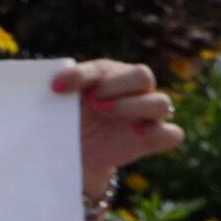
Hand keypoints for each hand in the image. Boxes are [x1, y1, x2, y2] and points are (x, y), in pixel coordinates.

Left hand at [56, 61, 180, 187]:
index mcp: (111, 77)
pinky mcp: (154, 138)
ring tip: (105, 114)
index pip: (103, 68)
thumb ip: (58, 93)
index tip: (56, 88)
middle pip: (143, 75)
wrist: (79, 152)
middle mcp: (135, 91)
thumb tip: (48, 89)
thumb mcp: (60, 107)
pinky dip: (159, 132)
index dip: (81, 75)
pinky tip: (135, 132)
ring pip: (161, 102)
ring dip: (133, 106)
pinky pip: (172, 134)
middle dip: (116, 86)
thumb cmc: (71, 121)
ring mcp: (148, 115)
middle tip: (91, 102)